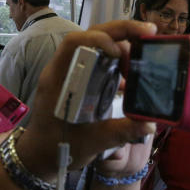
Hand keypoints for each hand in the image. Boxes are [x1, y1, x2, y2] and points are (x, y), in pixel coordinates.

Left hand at [17, 20, 158, 176]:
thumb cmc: (56, 147)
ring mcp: (72, 73)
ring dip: (121, 47)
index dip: (99, 39)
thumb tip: (149, 124)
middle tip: (149, 32)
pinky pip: (100, 62)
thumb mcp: (89, 142)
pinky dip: (118, 63)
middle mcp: (64, 69)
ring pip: (98, 47)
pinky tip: (131, 77)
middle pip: (91, 36)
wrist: (40, 157)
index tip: (120, 51)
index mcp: (58, 78)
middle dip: (121, 32)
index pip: (74, 42)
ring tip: (142, 58)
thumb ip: (119, 132)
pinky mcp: (80, 81)